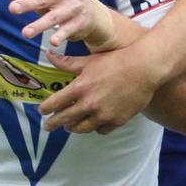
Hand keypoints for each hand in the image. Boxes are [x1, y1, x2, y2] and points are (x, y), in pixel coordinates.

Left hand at [1, 0, 109, 47]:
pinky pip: (68, 30)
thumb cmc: (63, 0)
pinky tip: (53, 42)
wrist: (93, 13)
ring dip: (39, 25)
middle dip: (27, 3)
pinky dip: (61, 36)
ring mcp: (73, 7)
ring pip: (54, 16)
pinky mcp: (80, 23)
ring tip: (25, 33)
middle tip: (12, 9)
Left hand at [40, 47, 158, 133]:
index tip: (41, 111)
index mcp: (80, 88)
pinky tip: (92, 124)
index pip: (55, 103)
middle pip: (64, 120)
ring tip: (68, 126)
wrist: (144, 68)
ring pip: (80, 128)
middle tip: (48, 125)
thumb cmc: (115, 61)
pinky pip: (100, 130)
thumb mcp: (89, 60)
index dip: (45, 109)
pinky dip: (94, 127)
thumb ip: (67, 62)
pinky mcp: (116, 121)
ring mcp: (103, 115)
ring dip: (72, 128)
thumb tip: (48, 54)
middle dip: (53, 123)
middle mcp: (89, 104)